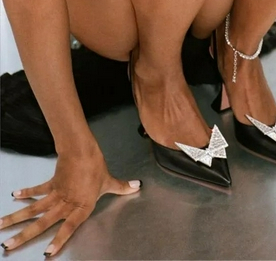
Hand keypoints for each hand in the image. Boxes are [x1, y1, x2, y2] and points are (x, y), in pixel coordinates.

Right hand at [0, 145, 141, 256]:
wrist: (83, 149)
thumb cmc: (97, 167)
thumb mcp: (109, 180)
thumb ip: (121, 187)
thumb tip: (137, 186)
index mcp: (81, 206)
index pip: (70, 227)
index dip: (59, 240)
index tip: (46, 253)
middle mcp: (66, 203)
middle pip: (43, 222)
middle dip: (24, 235)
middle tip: (7, 246)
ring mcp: (56, 194)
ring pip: (34, 209)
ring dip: (17, 218)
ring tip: (1, 228)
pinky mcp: (51, 184)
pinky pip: (38, 191)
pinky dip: (27, 193)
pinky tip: (15, 196)